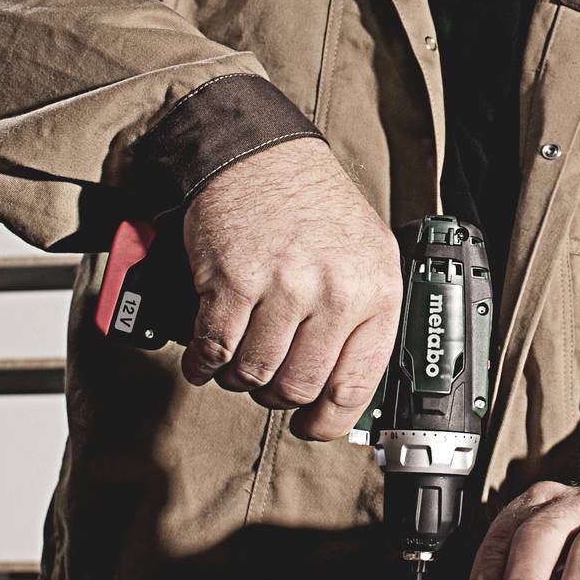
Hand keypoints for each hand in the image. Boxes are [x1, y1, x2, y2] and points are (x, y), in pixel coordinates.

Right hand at [179, 135, 400, 440]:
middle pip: (298, 386)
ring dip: (238, 379)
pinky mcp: (233, 281)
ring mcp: (284, 286)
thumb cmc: (311, 204)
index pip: (355, 383)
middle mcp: (335, 290)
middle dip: (276, 395)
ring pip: (254, 374)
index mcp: (375, 289)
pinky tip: (205, 357)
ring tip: (237, 362)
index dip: (327, 420)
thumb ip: (363, 317)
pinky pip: (216, 350)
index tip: (311, 426)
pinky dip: (204, 363)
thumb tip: (344, 389)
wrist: (258, 152)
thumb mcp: (365, 255)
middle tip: (267, 382)